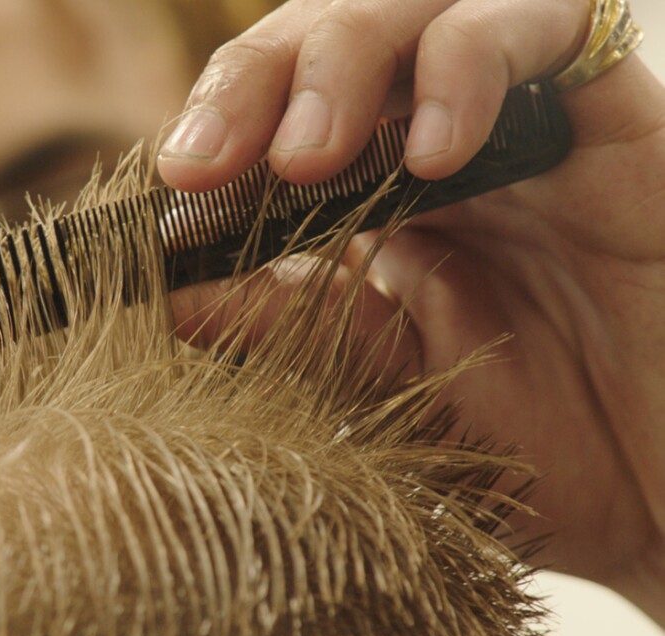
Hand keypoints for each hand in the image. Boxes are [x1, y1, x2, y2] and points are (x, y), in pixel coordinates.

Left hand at [159, 0, 664, 623]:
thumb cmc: (540, 452)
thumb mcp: (379, 383)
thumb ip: (279, 324)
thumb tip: (159, 293)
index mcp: (378, 197)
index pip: (277, 109)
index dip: (215, 128)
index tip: (165, 189)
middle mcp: (442, 144)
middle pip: (332, 38)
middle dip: (254, 83)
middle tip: (200, 164)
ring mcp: (523, 123)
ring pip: (422, 7)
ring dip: (344, 61)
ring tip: (305, 161)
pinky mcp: (614, 118)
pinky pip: (545, 27)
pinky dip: (475, 66)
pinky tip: (437, 156)